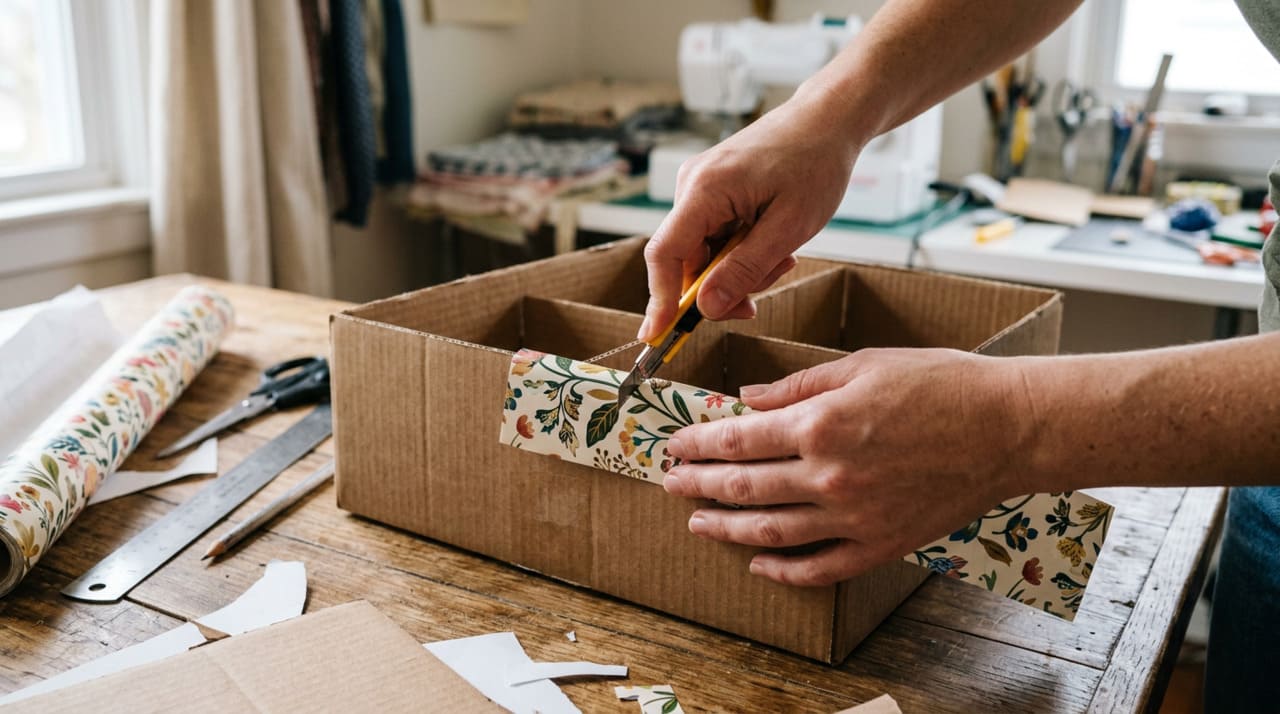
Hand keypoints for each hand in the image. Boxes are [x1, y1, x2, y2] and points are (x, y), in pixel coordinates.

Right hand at [638, 91, 863, 340]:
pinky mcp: (711, 191)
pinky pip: (713, 238)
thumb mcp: (789, 227)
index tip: (656, 335)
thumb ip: (745, 270)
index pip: (664, 254)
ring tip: (782, 256)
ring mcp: (699, 188)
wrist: (827, 120)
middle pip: (685, 261)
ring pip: (703, 255)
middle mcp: (692, 186)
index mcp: (705, 190)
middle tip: (759, 299)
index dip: (658, 299)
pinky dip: (740, 252)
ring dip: (738, 270)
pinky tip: (772, 243)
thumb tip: (706, 308)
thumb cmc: (815, 163)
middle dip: (720, 288)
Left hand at [662, 349, 1037, 585]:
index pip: (737, 441)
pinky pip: (818, 569)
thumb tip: (747, 399)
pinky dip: (782, 570)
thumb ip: (798, 387)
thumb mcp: (862, 366)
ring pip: (768, 532)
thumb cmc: (941, 385)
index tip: (675, 444)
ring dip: (724, 528)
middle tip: (670, 482)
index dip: (698, 444)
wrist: (1008, 427)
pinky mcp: (879, 545)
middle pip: (742, 489)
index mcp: (819, 426)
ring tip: (696, 522)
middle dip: (697, 485)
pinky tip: (757, 562)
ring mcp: (853, 518)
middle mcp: (828, 477)